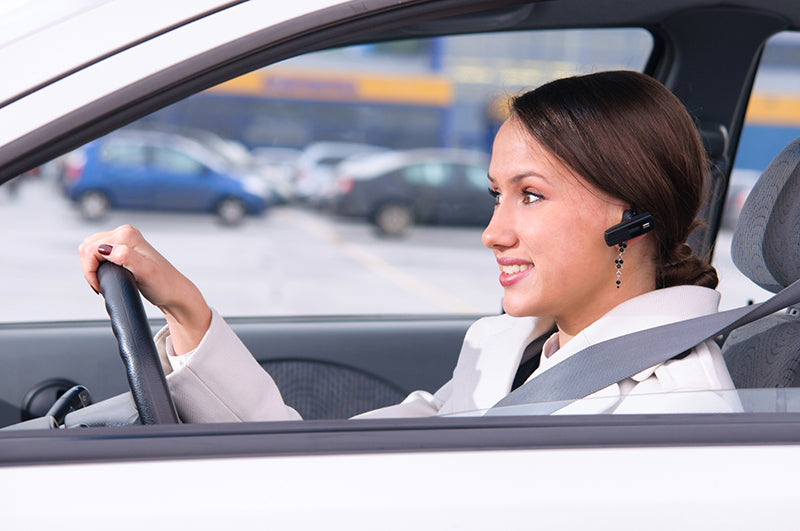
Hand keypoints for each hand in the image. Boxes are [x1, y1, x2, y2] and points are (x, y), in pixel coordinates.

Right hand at [78, 225, 211, 354]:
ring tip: (102, 281)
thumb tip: (107, 249)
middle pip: (88, 246)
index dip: (90, 270)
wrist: (174, 292)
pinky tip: (105, 275)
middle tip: (100, 285)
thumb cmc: (163, 284)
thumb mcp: (145, 271)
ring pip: (91, 248)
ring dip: (91, 266)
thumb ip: (126, 257)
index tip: (99, 286)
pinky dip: (96, 265)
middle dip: (89, 268)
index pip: (91, 248)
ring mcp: (124, 240)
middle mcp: (125, 232)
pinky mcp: (124, 248)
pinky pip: (98, 252)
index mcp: (127, 234)